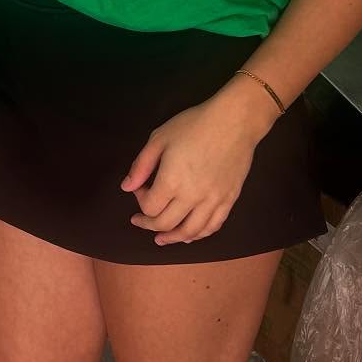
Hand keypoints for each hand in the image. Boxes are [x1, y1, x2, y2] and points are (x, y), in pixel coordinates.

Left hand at [120, 89, 273, 245]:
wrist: (234, 122)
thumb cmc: (193, 125)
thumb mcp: (159, 139)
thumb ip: (141, 166)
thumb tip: (127, 188)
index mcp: (172, 181)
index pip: (150, 207)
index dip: (139, 202)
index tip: (140, 188)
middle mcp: (193, 197)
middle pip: (166, 224)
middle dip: (149, 224)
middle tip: (140, 220)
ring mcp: (214, 201)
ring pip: (191, 232)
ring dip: (172, 238)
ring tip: (161, 239)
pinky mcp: (229, 200)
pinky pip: (213, 226)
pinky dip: (199, 235)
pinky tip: (189, 235)